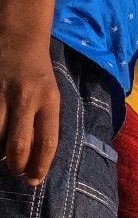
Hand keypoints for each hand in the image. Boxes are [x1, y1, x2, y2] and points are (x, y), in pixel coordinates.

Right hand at [0, 30, 59, 184]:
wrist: (17, 36)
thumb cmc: (38, 73)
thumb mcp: (53, 97)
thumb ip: (46, 123)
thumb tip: (37, 156)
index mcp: (49, 103)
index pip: (46, 143)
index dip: (39, 166)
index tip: (33, 180)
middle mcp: (26, 100)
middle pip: (19, 144)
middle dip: (16, 164)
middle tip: (16, 171)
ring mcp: (2, 94)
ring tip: (2, 157)